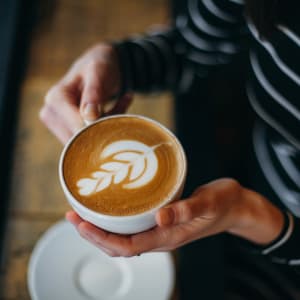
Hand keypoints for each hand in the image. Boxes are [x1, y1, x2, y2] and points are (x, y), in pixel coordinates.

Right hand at [40, 44, 132, 143]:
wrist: (98, 68)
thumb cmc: (99, 66)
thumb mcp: (99, 72)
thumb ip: (94, 92)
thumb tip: (89, 116)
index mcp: (56, 98)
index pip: (77, 127)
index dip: (98, 128)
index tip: (117, 120)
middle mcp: (51, 113)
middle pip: (79, 137)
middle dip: (103, 129)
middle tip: (122, 111)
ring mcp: (57, 124)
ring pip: (84, 142)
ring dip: (105, 130)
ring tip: (120, 107)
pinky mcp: (66, 131)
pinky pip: (87, 141)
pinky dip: (103, 130)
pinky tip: (115, 113)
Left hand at [66, 178, 283, 256]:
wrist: (235, 207)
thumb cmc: (223, 204)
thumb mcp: (208, 204)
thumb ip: (186, 210)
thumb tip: (160, 217)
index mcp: (168, 237)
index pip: (127, 246)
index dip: (101, 238)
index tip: (81, 224)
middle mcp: (160, 236)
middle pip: (118, 245)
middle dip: (93, 234)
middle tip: (72, 216)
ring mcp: (161, 229)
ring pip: (123, 236)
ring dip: (101, 228)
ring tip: (82, 213)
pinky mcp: (162, 219)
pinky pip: (133, 225)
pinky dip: (116, 220)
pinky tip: (109, 209)